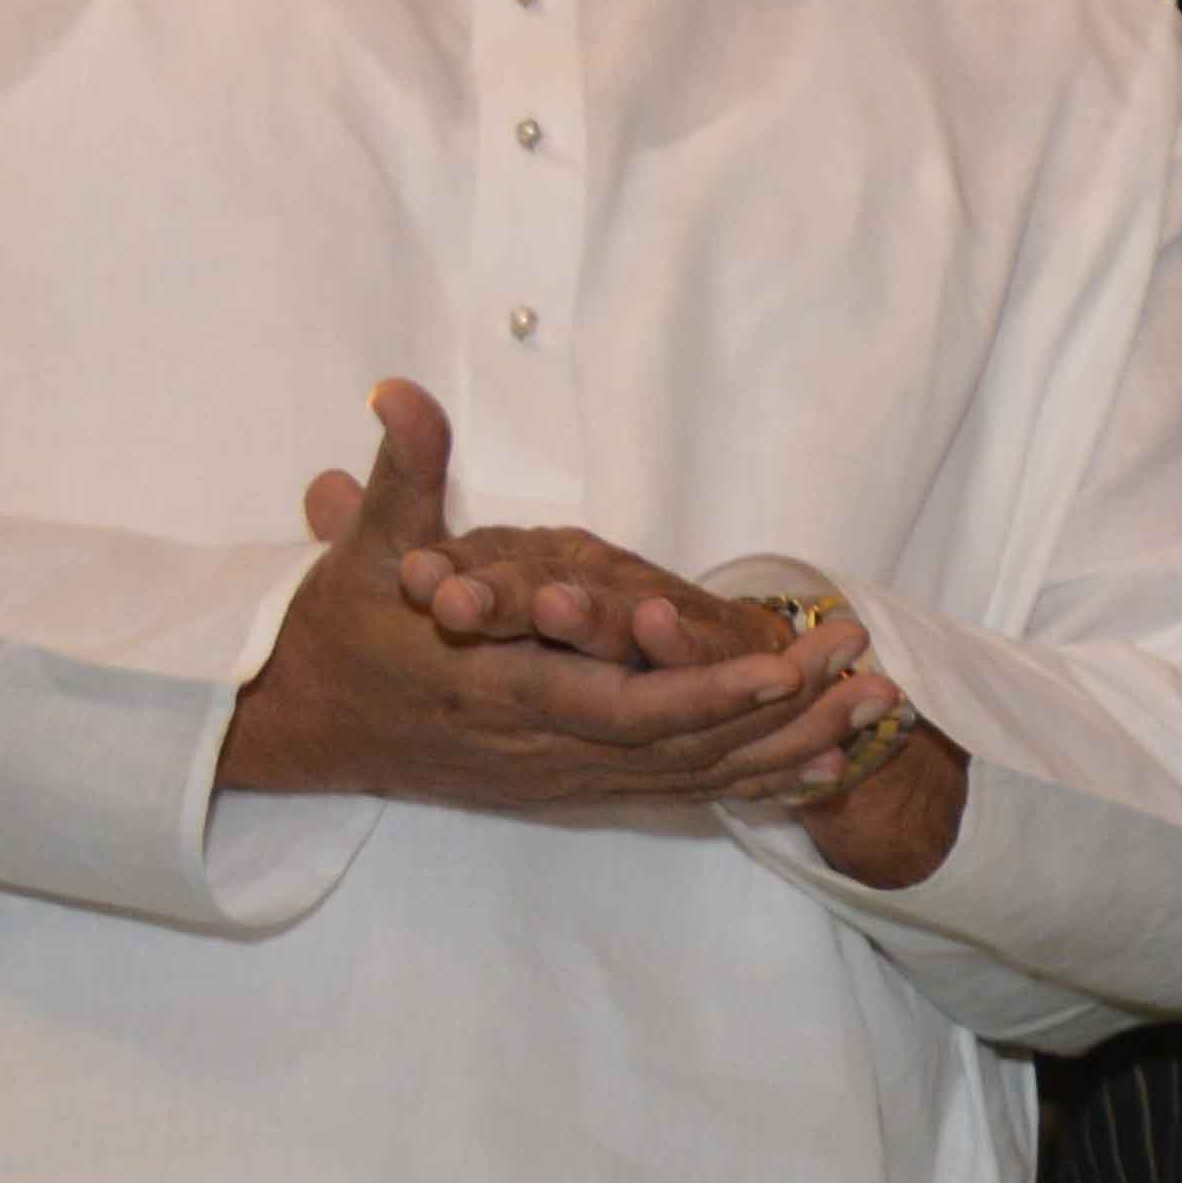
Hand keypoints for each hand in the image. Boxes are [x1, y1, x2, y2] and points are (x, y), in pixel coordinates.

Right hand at [219, 387, 873, 818]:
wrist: (302, 725)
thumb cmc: (342, 631)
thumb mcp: (364, 551)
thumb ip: (401, 474)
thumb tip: (398, 389)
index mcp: (500, 690)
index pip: (621, 705)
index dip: (706, 692)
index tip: (785, 663)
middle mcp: (542, 746)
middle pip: (683, 747)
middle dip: (783, 711)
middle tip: (868, 666)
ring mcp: (562, 776)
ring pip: (695, 775)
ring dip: (792, 743)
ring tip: (879, 701)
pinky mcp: (574, 786)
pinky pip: (680, 793)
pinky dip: (758, 779)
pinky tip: (830, 762)